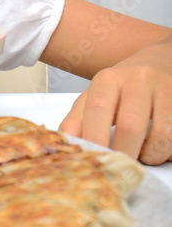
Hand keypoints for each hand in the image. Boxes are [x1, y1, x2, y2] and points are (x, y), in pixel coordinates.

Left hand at [59, 42, 171, 163]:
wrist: (161, 59)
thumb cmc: (124, 85)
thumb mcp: (95, 95)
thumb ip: (77, 120)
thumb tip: (64, 145)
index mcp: (108, 79)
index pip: (98, 109)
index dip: (95, 138)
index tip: (95, 160)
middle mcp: (138, 79)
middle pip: (131, 127)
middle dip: (125, 155)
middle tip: (121, 167)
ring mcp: (166, 88)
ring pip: (163, 135)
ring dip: (153, 155)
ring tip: (145, 154)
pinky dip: (170, 150)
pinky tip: (161, 146)